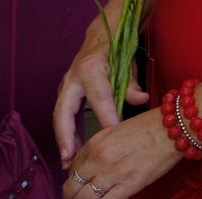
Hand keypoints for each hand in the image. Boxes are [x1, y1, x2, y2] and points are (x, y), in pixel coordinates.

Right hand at [54, 30, 149, 165]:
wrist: (99, 38)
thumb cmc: (117, 52)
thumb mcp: (128, 64)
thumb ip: (132, 84)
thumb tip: (142, 99)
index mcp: (91, 68)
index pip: (99, 96)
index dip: (106, 115)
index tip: (112, 134)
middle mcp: (72, 78)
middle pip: (64, 111)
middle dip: (66, 136)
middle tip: (70, 158)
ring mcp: (65, 87)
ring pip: (59, 117)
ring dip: (64, 140)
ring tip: (70, 163)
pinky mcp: (64, 94)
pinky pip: (63, 117)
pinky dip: (67, 135)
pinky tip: (74, 152)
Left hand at [64, 109, 178, 197]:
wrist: (173, 128)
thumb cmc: (149, 126)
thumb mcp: (116, 131)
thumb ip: (100, 148)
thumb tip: (91, 165)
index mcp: (95, 144)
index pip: (73, 168)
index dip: (73, 179)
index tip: (78, 184)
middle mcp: (99, 160)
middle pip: (72, 187)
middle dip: (72, 195)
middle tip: (77, 198)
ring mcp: (112, 174)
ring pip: (84, 198)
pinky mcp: (129, 186)